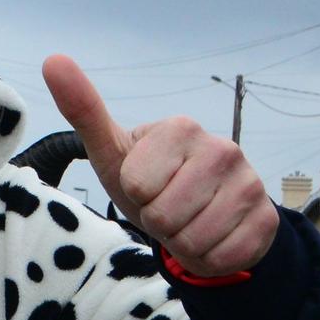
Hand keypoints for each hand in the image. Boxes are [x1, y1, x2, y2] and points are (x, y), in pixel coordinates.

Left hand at [43, 55, 277, 276]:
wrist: (204, 214)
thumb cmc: (149, 180)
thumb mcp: (112, 151)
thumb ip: (83, 109)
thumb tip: (53, 60)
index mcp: (182, 128)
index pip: (137, 185)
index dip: (136, 195)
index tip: (147, 186)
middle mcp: (223, 149)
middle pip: (164, 216)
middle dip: (158, 223)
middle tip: (168, 208)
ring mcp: (250, 183)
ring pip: (193, 240)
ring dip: (182, 243)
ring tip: (189, 222)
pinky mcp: (267, 220)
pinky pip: (221, 258)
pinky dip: (208, 259)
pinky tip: (213, 237)